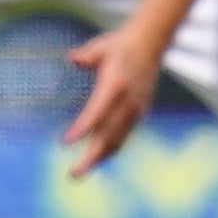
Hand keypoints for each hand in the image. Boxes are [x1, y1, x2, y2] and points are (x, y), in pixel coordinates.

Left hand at [62, 20, 169, 178]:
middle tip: (73, 175)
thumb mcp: (101, 47)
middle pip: (108, 136)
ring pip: (117, 140)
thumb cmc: (120, 45)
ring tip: (82, 171)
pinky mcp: (139, 112)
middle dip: (90, 157)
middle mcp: (127, 102)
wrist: (151, 43)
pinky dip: (111, 149)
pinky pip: (124, 136)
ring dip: (100, 158)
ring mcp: (135, 109)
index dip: (82, 129)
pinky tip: (98, 157)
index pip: (97, 113)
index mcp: (115, 86)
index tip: (66, 143)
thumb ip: (86, 56)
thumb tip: (72, 59)